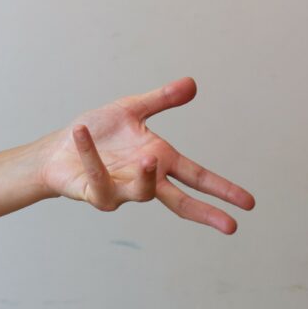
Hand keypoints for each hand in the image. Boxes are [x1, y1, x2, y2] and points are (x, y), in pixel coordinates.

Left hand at [36, 76, 254, 232]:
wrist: (59, 147)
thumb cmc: (97, 133)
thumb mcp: (130, 110)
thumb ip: (160, 100)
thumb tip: (192, 83)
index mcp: (159, 160)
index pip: (197, 176)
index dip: (221, 189)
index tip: (249, 203)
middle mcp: (144, 179)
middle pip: (179, 200)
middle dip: (204, 211)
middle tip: (230, 226)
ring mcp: (122, 190)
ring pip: (141, 191)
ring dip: (146, 176)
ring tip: (148, 158)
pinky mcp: (96, 193)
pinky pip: (97, 177)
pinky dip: (89, 154)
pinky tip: (81, 133)